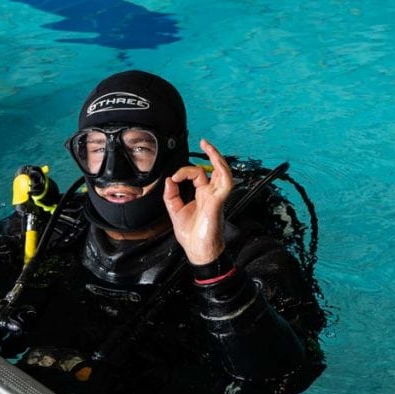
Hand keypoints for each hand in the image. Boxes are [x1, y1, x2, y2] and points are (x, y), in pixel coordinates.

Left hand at [163, 138, 232, 264]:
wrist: (199, 252)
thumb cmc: (191, 236)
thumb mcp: (175, 212)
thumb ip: (171, 195)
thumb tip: (169, 179)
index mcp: (202, 195)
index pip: (197, 174)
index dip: (184, 172)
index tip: (173, 179)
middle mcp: (211, 194)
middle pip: (215, 169)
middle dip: (212, 154)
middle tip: (204, 142)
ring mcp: (216, 197)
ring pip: (223, 172)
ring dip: (218, 158)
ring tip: (210, 146)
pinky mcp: (218, 202)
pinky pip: (225, 184)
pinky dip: (222, 171)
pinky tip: (216, 162)